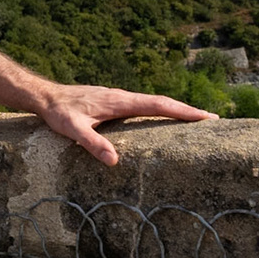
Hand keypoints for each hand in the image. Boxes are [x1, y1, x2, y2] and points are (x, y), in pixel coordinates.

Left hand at [34, 85, 216, 166]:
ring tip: (197, 120)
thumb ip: (91, 143)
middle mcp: (123, 97)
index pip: (158, 105)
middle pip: (162, 102)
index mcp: (119, 101)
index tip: (205, 117)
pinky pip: (144, 105)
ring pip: (154, 102)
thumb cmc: (58, 113)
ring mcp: (119, 98)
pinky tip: (164, 119)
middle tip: (213, 120)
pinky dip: (160, 110)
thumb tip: (114, 160)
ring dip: (175, 109)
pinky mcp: (114, 101)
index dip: (182, 111)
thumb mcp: (72, 129)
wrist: (45, 96)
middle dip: (187, 111)